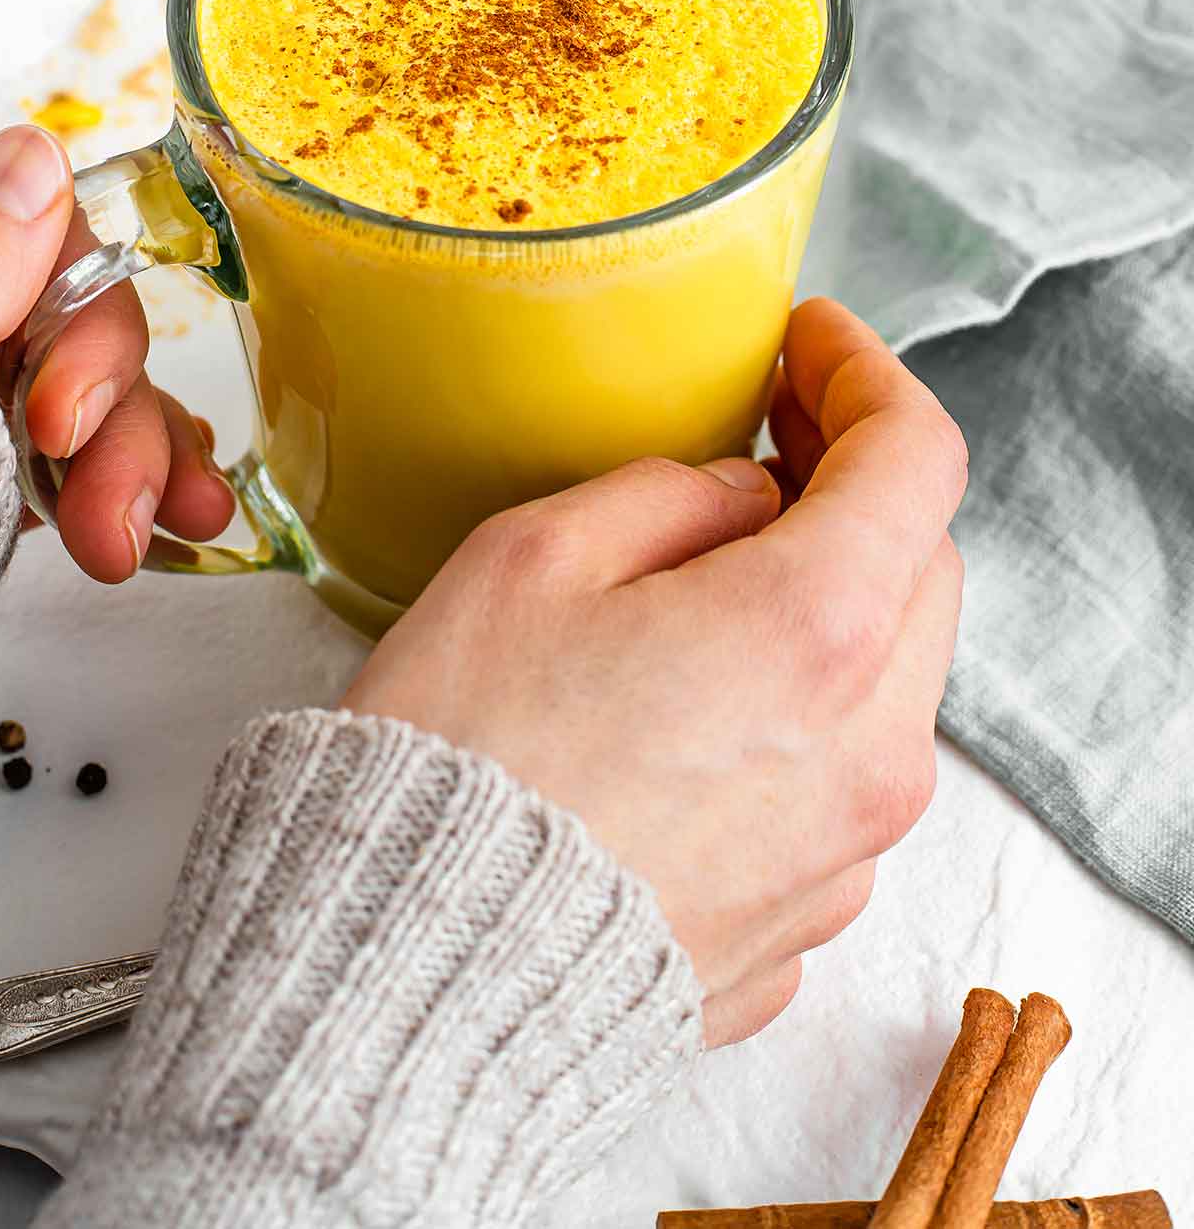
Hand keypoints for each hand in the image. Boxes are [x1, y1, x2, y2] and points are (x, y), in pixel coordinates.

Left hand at [0, 124, 233, 583]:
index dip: (80, 323)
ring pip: (91, 398)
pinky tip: (173, 516)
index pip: (38, 242)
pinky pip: (78, 458)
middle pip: (77, 331)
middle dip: (118, 420)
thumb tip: (34, 153)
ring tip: (179, 527)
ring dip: (146, 456)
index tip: (63, 424)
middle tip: (118, 522)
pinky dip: (131, 481)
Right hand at [344, 297, 965, 1047]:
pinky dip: (793, 721)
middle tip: (766, 440)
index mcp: (811, 634)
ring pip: (888, 685)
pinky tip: (690, 710)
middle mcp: (865, 754)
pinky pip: (833, 787)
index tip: (810, 345)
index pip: (917, 460)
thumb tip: (741, 497)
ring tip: (712, 581)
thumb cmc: (455, 762)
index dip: (867, 376)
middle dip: (858, 488)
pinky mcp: (799, 927)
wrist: (410, 987)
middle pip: (923, 570)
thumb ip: (669, 496)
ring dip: (830, 609)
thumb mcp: (534, 558)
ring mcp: (843, 856)